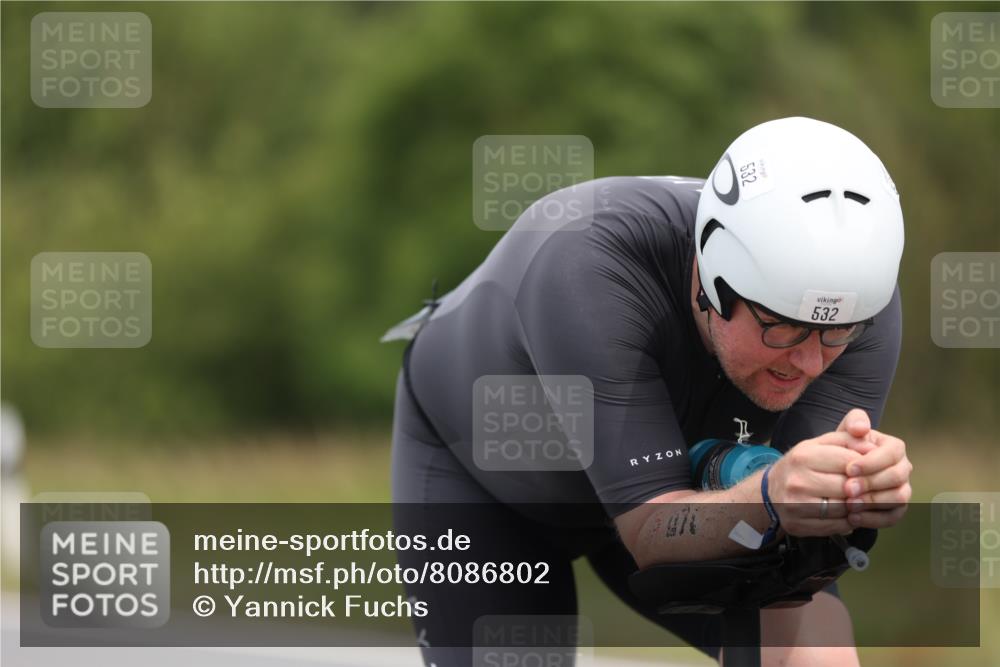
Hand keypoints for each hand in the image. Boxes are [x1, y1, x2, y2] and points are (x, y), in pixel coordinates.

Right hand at [766, 426, 867, 536]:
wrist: (770, 490)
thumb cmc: (802, 465)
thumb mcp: (820, 444)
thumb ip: (847, 439)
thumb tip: (873, 447)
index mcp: (804, 456)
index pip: (849, 462)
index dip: (867, 467)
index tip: (871, 470)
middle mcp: (797, 480)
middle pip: (847, 488)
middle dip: (863, 489)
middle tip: (868, 489)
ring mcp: (795, 505)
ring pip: (843, 509)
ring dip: (857, 507)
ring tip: (858, 501)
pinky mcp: (797, 524)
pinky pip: (834, 526)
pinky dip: (847, 522)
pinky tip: (846, 514)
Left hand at [839, 409, 912, 528]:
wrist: (836, 474)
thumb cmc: (843, 450)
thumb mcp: (845, 433)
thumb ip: (853, 422)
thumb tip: (861, 428)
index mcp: (894, 447)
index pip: (892, 453)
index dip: (871, 462)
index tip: (849, 469)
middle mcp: (903, 468)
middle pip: (896, 476)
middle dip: (870, 483)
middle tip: (847, 489)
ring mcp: (903, 489)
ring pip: (898, 498)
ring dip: (873, 502)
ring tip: (849, 505)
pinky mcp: (897, 508)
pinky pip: (892, 517)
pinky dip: (873, 519)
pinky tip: (852, 518)